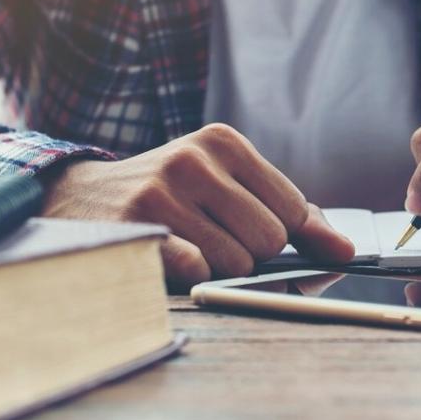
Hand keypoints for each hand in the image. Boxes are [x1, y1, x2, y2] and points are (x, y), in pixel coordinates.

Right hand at [42, 123, 354, 288]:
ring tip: (187, 248)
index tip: (257, 239)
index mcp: (223, 142)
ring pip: (238, 263)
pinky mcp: (139, 228)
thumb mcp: (224, 188)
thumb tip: (344, 251)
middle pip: (270, 239)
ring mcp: (162, 191)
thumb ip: (290, 216)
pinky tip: (169, 259)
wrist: (76, 201)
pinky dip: (191, 277)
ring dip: (219, 272)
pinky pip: (198, 272)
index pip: (293, 209)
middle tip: (213, 243)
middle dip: (251, 256)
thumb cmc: (168, 199)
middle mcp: (194, 159)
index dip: (285, 239)